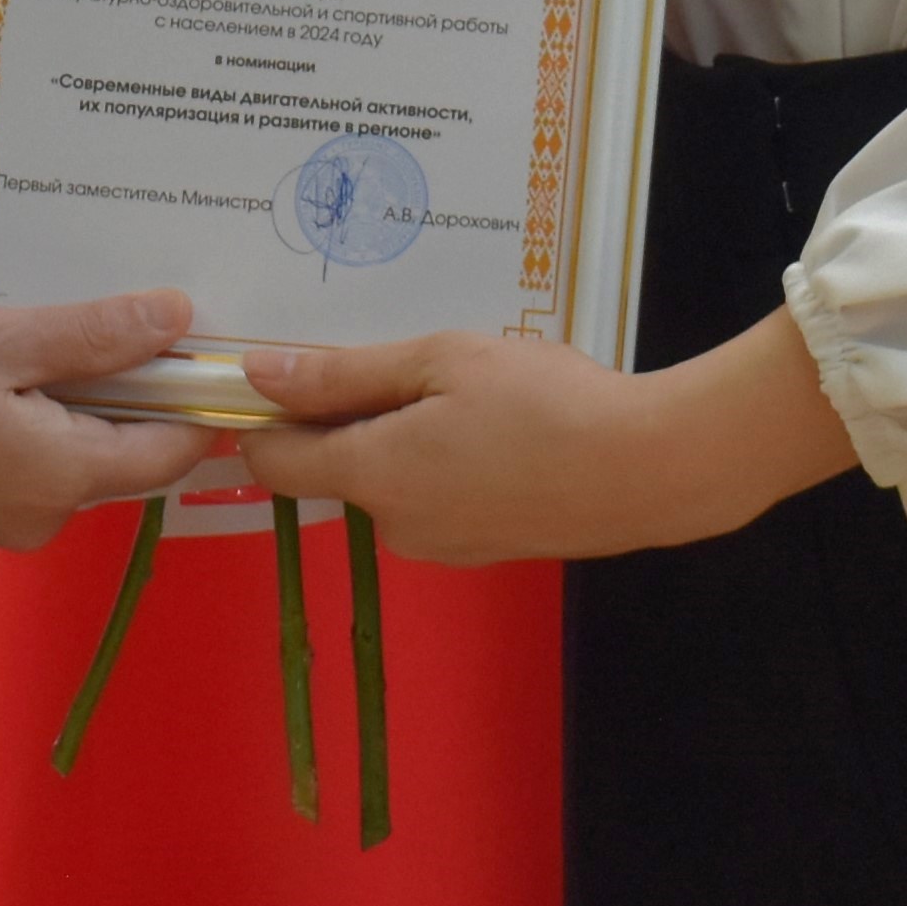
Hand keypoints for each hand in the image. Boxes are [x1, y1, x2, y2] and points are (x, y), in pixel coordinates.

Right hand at [0, 289, 226, 548]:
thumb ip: (94, 336)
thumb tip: (179, 317)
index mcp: (62, 479)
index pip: (175, 451)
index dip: (202, 396)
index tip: (213, 336)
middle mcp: (44, 514)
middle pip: (130, 450)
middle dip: (141, 384)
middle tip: (136, 307)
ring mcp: (2, 517)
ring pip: (78, 449)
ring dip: (84, 392)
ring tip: (68, 320)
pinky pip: (33, 455)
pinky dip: (40, 409)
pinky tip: (16, 356)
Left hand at [240, 308, 857, 566]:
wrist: (648, 467)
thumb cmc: (543, 401)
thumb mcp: (439, 361)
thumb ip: (345, 373)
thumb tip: (258, 375)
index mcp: (373, 477)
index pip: (273, 459)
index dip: (264, 413)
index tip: (281, 366)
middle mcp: (393, 526)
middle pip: (333, 466)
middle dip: (347, 414)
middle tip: (405, 358)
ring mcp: (440, 545)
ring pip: (386, 479)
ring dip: (400, 434)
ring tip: (461, 384)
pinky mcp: (482, 547)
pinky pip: (431, 496)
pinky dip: (440, 460)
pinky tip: (492, 424)